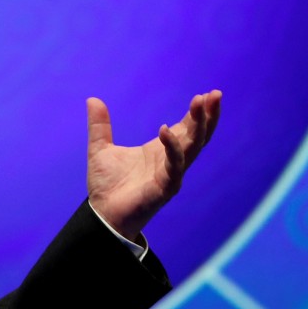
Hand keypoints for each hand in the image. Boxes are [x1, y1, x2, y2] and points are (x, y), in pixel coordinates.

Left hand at [86, 90, 221, 241]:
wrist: (102, 214)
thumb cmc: (107, 185)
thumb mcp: (100, 148)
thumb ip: (100, 125)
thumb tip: (92, 99)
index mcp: (160, 150)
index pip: (186, 128)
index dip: (197, 113)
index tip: (207, 94)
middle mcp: (170, 161)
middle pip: (197, 136)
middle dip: (207, 116)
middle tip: (214, 94)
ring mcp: (170, 175)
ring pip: (191, 148)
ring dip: (198, 127)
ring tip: (199, 104)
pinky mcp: (164, 188)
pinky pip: (174, 167)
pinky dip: (172, 148)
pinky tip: (165, 130)